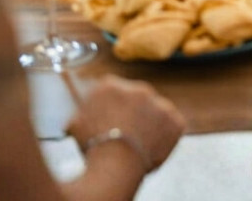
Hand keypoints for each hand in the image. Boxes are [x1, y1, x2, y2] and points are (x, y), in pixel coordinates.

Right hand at [66, 74, 183, 173]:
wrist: (115, 165)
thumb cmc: (92, 148)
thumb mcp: (77, 122)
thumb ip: (87, 108)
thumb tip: (87, 106)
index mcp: (111, 85)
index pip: (112, 91)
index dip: (110, 108)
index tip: (109, 122)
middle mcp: (138, 88)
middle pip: (135, 99)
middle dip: (131, 114)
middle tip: (124, 135)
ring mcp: (160, 103)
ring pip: (154, 112)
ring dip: (148, 124)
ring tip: (136, 146)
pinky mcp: (175, 120)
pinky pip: (170, 127)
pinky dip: (164, 138)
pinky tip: (150, 150)